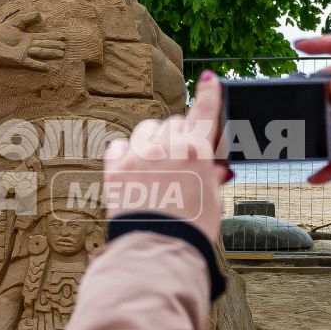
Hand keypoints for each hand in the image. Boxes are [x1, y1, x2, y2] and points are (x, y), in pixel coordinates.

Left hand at [0, 10, 65, 70]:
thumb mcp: (15, 22)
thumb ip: (27, 18)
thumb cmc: (1, 33)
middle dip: (54, 46)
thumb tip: (39, 14)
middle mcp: (29, 46)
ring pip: (41, 53)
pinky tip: (47, 67)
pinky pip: (31, 63)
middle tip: (65, 48)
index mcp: (28, 38)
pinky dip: (39, 65)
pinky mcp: (20, 60)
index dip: (53, 37)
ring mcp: (25, 54)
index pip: (43, 37)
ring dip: (50, 53)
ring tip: (60, 54)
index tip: (62, 37)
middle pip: (45, 45)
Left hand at [103, 70, 226, 242]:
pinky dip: (127, 153)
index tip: (210, 80)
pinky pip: (120, 146)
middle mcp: (167, 147)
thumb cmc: (191, 230)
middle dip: (181, 136)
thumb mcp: (213, 201)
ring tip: (156, 165)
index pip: (205, 113)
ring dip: (154, 140)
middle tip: (182, 158)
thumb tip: (215, 169)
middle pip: (175, 123)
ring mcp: (138, 156)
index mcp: (196, 152)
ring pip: (147, 130)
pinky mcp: (115, 169)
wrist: (158, 250)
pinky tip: (133, 168)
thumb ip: (211, 177)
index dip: (210, 94)